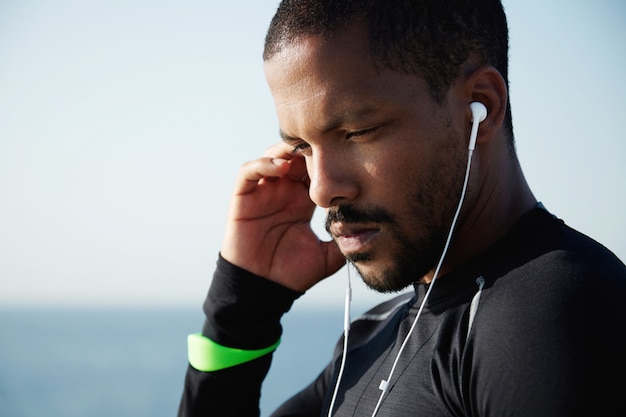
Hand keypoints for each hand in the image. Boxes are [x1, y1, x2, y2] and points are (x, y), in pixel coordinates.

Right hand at [220, 142, 344, 291]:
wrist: (263, 290)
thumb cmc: (292, 274)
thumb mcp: (328, 256)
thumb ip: (347, 242)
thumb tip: (374, 233)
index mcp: (303, 201)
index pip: (316, 169)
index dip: (328, 160)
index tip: (345, 156)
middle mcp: (283, 192)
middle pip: (295, 156)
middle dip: (310, 148)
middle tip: (327, 143)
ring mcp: (262, 193)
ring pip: (272, 156)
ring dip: (287, 150)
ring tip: (304, 151)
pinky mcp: (243, 198)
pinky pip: (249, 171)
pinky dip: (263, 163)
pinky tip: (282, 167)